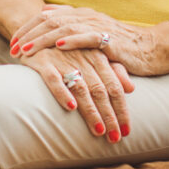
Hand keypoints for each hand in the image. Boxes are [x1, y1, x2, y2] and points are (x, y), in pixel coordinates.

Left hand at [11, 4, 168, 75]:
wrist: (154, 48)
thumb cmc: (122, 45)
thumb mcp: (93, 36)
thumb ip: (72, 29)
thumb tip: (47, 19)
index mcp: (81, 15)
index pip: (47, 17)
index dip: (27, 29)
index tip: (12, 43)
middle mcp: (87, 17)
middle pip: (50, 21)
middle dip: (29, 34)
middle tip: (12, 48)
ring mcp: (99, 27)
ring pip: (65, 28)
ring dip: (43, 39)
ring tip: (27, 49)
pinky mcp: (111, 40)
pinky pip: (89, 38)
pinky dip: (73, 41)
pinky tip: (59, 46)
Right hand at [19, 47, 133, 140]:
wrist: (37, 30)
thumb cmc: (69, 48)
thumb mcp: (93, 55)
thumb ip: (114, 70)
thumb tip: (131, 89)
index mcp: (98, 57)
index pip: (115, 87)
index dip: (122, 109)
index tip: (127, 131)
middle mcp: (83, 58)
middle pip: (101, 90)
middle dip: (109, 116)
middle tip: (115, 138)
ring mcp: (63, 59)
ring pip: (81, 88)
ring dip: (91, 111)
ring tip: (99, 131)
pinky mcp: (43, 61)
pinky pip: (53, 79)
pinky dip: (62, 92)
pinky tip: (70, 107)